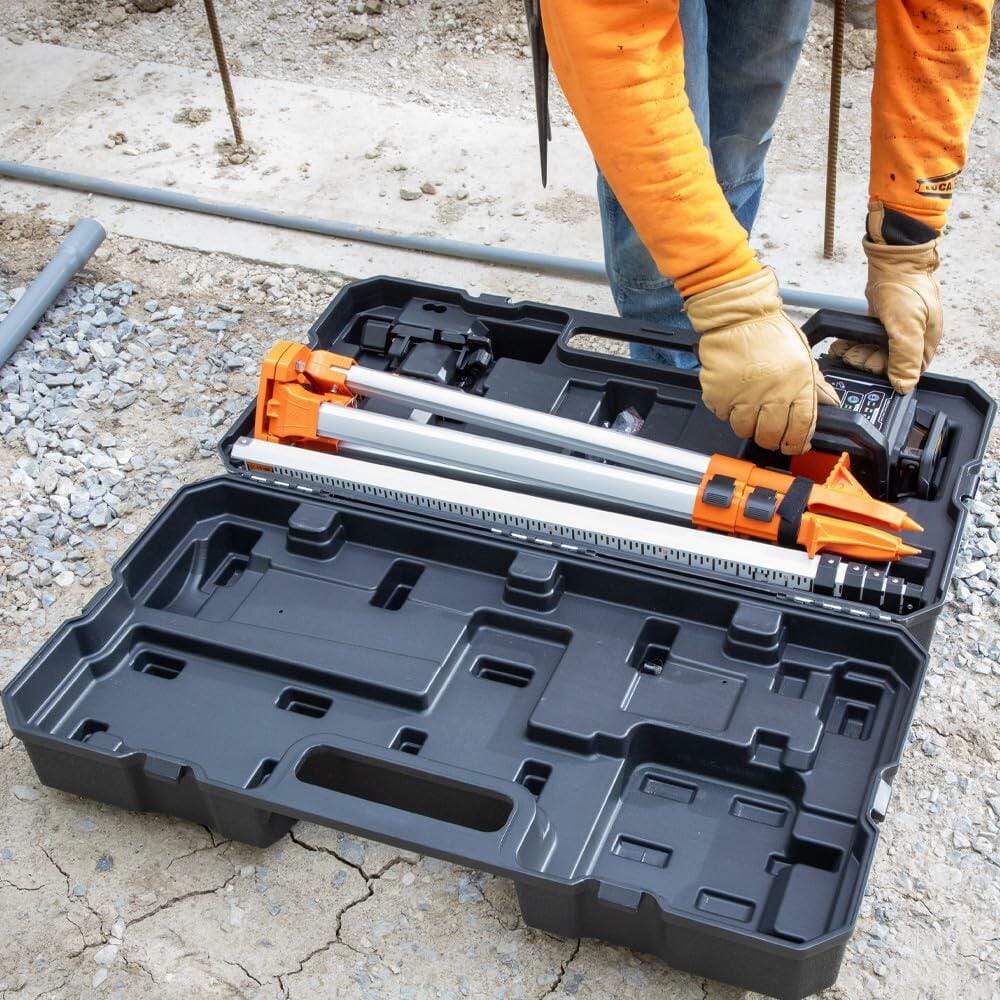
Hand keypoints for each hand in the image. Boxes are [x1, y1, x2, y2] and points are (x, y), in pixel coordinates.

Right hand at [686, 267, 838, 454]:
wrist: (737, 316)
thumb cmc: (769, 332)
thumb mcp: (803, 356)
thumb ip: (816, 384)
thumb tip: (831, 404)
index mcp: (798, 385)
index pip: (801, 427)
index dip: (798, 442)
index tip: (795, 444)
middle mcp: (771, 394)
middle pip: (770, 435)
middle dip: (772, 439)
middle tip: (770, 432)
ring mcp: (743, 397)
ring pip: (744, 429)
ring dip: (747, 424)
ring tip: (749, 409)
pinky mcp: (719, 395)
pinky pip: (723, 415)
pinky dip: (727, 410)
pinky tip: (733, 396)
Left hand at [830, 203, 941, 393]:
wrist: (893, 261)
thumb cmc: (906, 288)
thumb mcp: (907, 326)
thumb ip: (905, 358)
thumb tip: (904, 385)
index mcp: (926, 342)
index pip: (907, 372)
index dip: (886, 374)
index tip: (869, 368)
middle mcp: (914, 337)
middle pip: (888, 363)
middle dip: (866, 362)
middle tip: (851, 357)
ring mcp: (898, 329)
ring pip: (875, 352)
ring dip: (858, 354)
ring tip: (843, 350)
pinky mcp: (883, 322)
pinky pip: (867, 340)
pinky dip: (855, 343)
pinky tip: (842, 345)